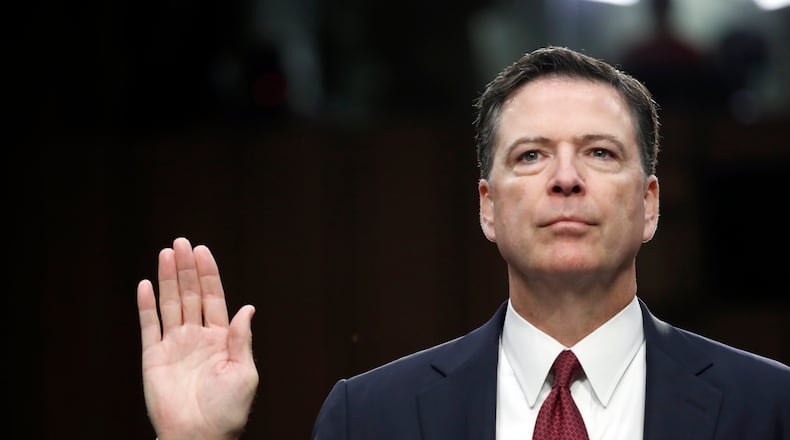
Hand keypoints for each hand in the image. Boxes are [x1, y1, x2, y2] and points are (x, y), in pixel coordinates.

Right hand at [137, 237, 257, 439]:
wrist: (198, 437)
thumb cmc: (227, 411)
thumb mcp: (244, 372)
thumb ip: (242, 339)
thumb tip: (248, 308)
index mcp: (221, 339)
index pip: (214, 298)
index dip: (208, 274)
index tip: (203, 251)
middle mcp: (197, 337)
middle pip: (190, 295)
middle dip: (187, 268)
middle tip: (181, 242)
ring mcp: (175, 346)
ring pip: (170, 304)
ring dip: (168, 278)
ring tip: (166, 253)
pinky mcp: (154, 357)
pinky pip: (149, 326)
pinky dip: (147, 305)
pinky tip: (147, 284)